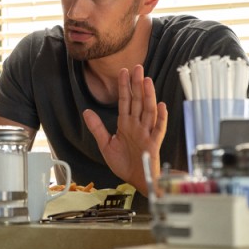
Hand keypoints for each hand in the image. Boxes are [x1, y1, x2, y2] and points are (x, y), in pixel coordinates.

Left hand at [82, 65, 167, 195]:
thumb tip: (86, 111)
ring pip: (149, 111)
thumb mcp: (106, 144)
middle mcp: (137, 125)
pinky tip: (162, 106)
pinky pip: (158, 129)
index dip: (124, 86)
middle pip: (138, 101)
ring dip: (149, 96)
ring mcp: (146, 133)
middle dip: (137, 85)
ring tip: (147, 81)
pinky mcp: (153, 144)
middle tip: (137, 67)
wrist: (134, 180)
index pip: (125, 101)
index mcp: (126, 124)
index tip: (123, 71)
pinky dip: (161, 118)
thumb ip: (97, 128)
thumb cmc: (123, 163)